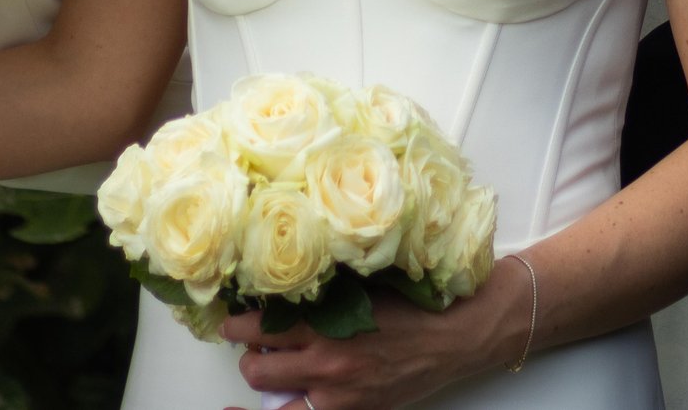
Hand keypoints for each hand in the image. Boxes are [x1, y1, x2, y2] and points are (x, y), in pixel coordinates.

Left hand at [220, 269, 526, 409]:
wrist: (453, 338)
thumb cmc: (412, 307)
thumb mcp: (361, 289)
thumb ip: (323, 294)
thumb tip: (284, 291)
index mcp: (324, 325)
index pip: (257, 329)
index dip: (237, 325)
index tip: (234, 320)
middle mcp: (324, 363)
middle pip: (256, 369)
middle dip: (248, 356)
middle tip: (251, 345)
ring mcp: (337, 395)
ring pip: (273, 400)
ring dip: (266, 384)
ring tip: (269, 371)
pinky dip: (291, 408)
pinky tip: (287, 400)